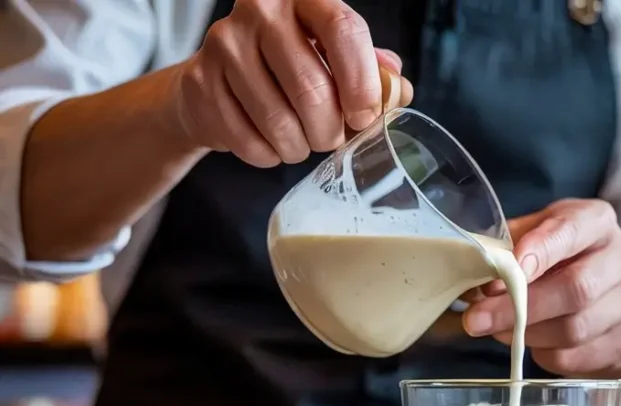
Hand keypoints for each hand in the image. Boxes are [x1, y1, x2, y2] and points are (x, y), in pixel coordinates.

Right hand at [172, 0, 413, 167]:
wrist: (220, 80)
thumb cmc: (291, 68)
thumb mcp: (335, 59)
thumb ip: (372, 71)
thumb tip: (397, 90)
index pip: (344, 31)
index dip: (362, 84)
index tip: (366, 116)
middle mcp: (261, 10)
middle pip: (312, 88)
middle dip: (330, 130)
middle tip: (331, 138)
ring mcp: (225, 43)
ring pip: (280, 122)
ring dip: (300, 148)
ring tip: (302, 142)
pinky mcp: (202, 82)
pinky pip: (249, 141)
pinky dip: (269, 155)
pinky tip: (271, 143)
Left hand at [463, 199, 620, 375]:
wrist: (617, 296)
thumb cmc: (566, 259)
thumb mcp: (538, 235)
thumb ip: (508, 247)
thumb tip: (474, 272)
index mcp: (596, 221)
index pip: (570, 231)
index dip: (537, 252)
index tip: (502, 275)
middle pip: (575, 288)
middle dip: (519, 308)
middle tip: (476, 320)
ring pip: (573, 329)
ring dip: (527, 334)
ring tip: (499, 330)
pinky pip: (574, 357)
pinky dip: (543, 353)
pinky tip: (531, 342)